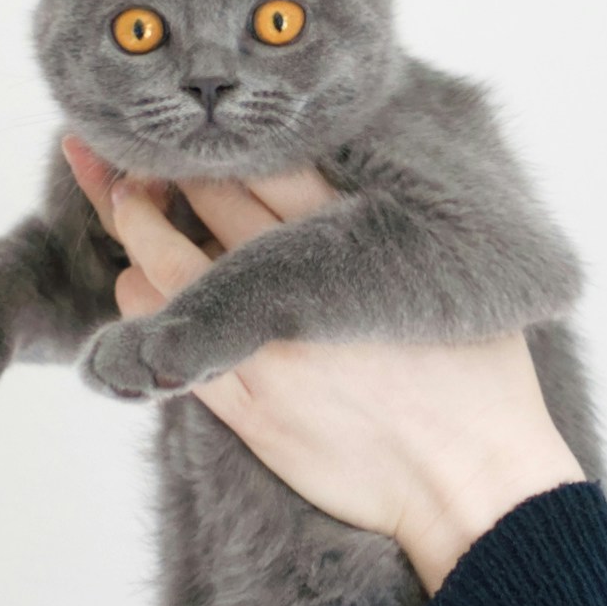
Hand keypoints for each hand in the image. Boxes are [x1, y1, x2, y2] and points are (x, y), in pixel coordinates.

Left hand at [61, 138, 583, 594]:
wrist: (470, 482)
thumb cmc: (478, 383)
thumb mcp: (448, 279)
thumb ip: (395, 226)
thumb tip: (351, 176)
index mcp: (357, 243)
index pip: (270, 161)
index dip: (226, 137)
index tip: (203, 123)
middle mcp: (303, 285)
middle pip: (209, 198)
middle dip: (165, 168)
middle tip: (138, 151)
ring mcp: (266, 346)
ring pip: (165, 264)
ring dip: (135, 228)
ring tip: (128, 205)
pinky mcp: (246, 405)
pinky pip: (164, 339)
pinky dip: (140, 301)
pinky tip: (137, 283)